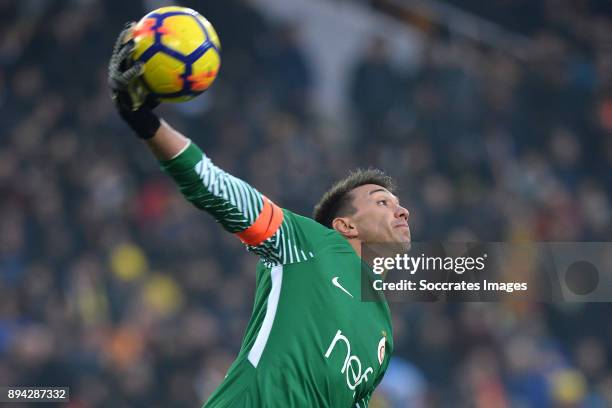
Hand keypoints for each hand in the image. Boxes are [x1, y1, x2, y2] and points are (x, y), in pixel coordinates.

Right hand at [108, 23, 160, 138]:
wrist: (144, 124)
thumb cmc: (151, 104)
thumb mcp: (157, 87)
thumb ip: (161, 74)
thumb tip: (180, 62)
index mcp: (123, 72)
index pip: (123, 52)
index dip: (126, 38)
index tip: (134, 25)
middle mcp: (117, 77)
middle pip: (118, 56)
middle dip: (123, 42)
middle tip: (132, 31)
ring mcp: (116, 86)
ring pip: (118, 64)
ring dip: (125, 53)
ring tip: (133, 45)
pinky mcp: (118, 94)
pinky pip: (124, 80)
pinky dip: (131, 72)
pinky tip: (140, 66)